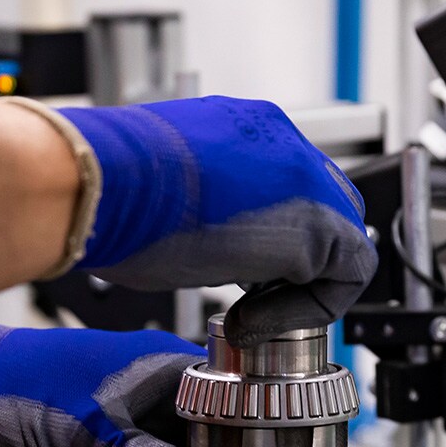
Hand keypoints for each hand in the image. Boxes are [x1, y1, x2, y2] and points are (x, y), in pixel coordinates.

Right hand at [59, 96, 374, 346]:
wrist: (99, 181)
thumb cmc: (104, 186)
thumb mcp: (159, 188)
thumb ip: (193, 203)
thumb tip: (189, 236)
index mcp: (243, 126)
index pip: (287, 185)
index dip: (268, 239)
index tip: (231, 273)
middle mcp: (281, 140)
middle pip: (328, 208)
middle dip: (295, 261)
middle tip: (247, 298)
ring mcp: (305, 176)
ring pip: (342, 241)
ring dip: (299, 287)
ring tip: (246, 313)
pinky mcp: (316, 223)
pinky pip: (346, 276)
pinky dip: (308, 308)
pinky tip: (252, 320)